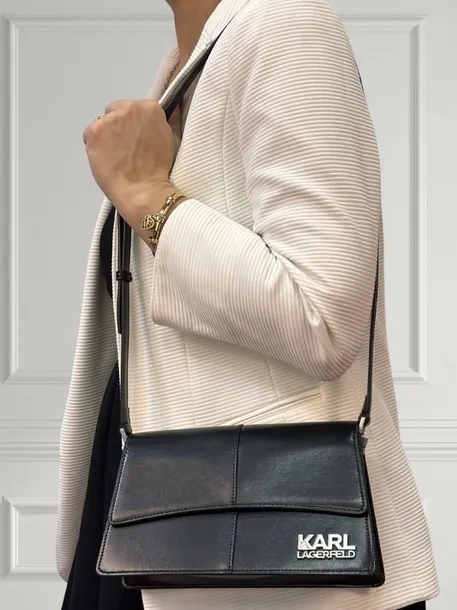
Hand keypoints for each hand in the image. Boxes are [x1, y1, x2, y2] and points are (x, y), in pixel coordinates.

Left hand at [82, 98, 179, 214]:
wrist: (143, 191)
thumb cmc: (159, 170)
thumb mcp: (172, 140)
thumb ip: (171, 120)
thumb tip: (174, 107)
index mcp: (150, 108)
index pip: (135, 109)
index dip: (135, 126)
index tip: (138, 140)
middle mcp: (130, 108)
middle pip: (117, 111)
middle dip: (119, 127)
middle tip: (126, 149)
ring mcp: (110, 118)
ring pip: (103, 123)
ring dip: (107, 136)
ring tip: (116, 156)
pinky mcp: (94, 131)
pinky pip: (90, 135)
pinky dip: (95, 146)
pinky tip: (106, 159)